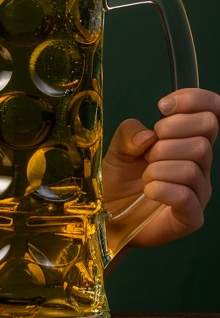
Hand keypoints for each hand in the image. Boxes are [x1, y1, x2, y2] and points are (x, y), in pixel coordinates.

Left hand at [101, 88, 216, 247]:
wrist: (108, 215)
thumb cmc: (117, 180)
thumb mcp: (117, 149)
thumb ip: (129, 133)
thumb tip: (148, 135)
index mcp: (186, 142)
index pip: (212, 112)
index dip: (195, 100)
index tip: (162, 107)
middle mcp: (199, 164)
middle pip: (204, 136)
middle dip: (170, 136)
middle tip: (147, 151)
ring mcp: (198, 190)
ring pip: (192, 165)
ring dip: (159, 167)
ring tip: (144, 176)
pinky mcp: (192, 216)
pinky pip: (187, 195)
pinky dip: (162, 189)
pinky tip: (149, 190)